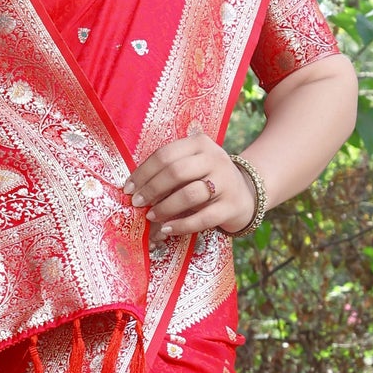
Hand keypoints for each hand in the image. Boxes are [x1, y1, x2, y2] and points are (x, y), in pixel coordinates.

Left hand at [125, 123, 257, 236]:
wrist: (245, 194)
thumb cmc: (206, 178)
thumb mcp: (192, 164)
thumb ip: (169, 169)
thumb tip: (133, 187)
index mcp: (200, 144)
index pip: (165, 154)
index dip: (143, 172)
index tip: (128, 188)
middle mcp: (215, 159)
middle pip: (176, 172)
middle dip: (151, 189)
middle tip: (136, 203)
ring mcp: (226, 182)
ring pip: (189, 194)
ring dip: (165, 207)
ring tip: (151, 216)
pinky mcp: (231, 206)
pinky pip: (202, 218)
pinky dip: (181, 225)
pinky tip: (167, 229)